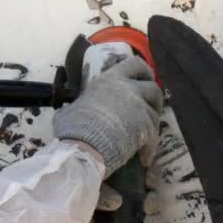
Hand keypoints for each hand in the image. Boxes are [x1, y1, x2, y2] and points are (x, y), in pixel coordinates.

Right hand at [53, 55, 162, 177]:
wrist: (84, 147)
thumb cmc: (73, 127)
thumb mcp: (69, 110)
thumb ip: (76, 107)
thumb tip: (66, 113)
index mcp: (110, 80)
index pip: (134, 64)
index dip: (142, 71)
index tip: (144, 78)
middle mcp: (128, 89)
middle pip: (153, 88)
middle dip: (153, 98)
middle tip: (149, 107)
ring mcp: (139, 108)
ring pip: (155, 113)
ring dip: (151, 124)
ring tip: (144, 135)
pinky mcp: (146, 128)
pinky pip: (154, 136)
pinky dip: (149, 148)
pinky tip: (143, 157)